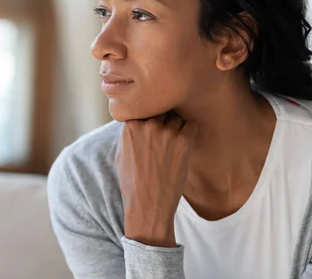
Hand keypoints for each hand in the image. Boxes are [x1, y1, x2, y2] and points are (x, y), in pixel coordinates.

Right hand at [115, 112, 197, 247]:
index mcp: (130, 126)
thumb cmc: (133, 183)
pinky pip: (191, 125)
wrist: (148, 206)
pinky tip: (185, 144)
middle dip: (164, 118)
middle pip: (161, 108)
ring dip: (177, 126)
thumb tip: (134, 120)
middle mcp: (148, 125)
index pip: (145, 105)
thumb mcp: (120, 155)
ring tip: (174, 144)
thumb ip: (128, 134)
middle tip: (165, 134)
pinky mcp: (184, 142)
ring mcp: (166, 133)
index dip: (150, 113)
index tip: (152, 123)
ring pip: (176, 116)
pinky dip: (190, 131)